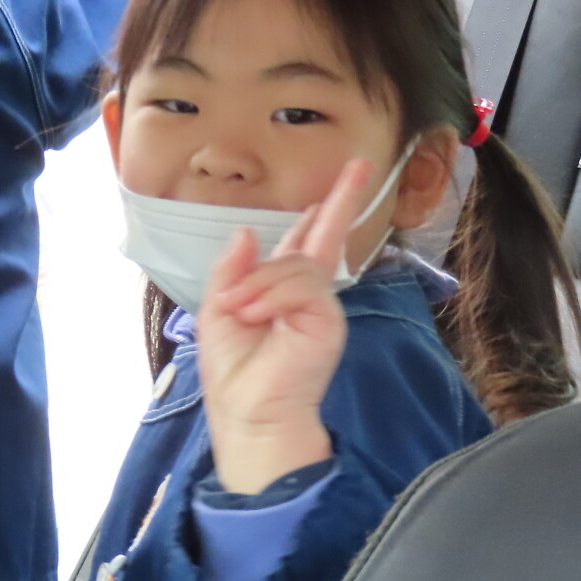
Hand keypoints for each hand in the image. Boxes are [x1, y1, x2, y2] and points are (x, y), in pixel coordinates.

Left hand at [197, 159, 376, 494]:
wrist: (250, 414)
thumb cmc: (234, 372)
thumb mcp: (219, 309)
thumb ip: (233, 269)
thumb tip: (249, 231)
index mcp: (282, 290)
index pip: (303, 245)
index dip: (315, 216)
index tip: (325, 195)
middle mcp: (308, 293)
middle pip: (327, 236)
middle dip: (342, 200)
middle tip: (360, 165)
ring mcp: (321, 304)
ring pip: (295, 263)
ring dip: (259, 284)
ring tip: (239, 311)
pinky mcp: (327, 317)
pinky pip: (299, 285)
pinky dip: (269, 296)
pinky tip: (254, 314)